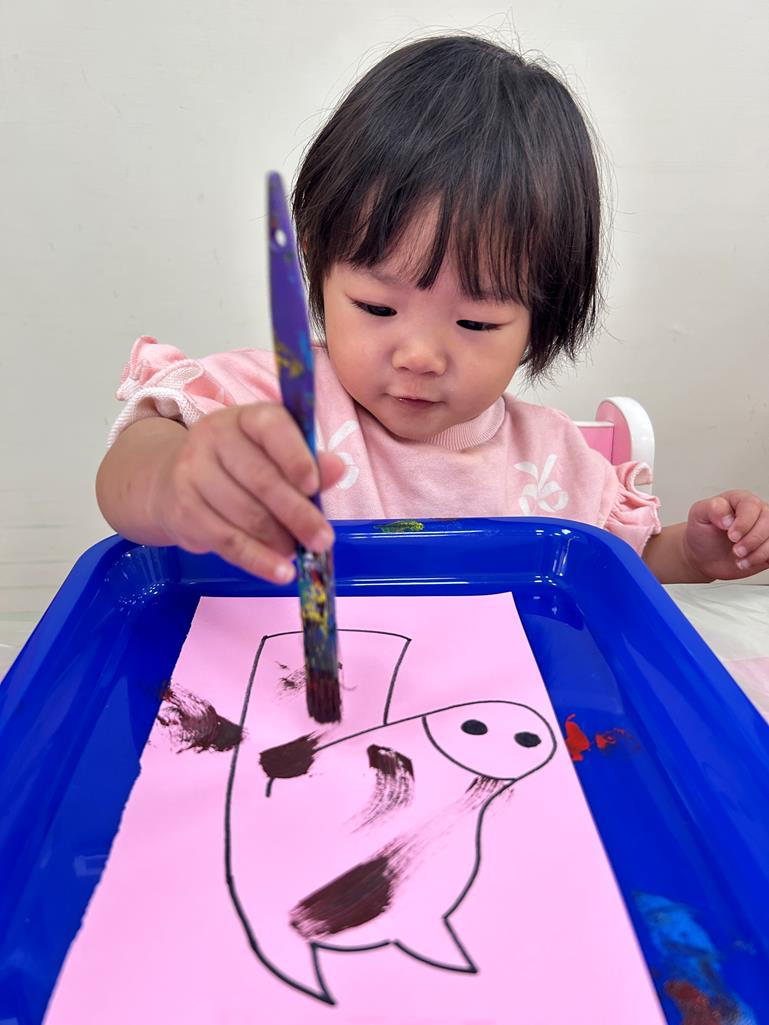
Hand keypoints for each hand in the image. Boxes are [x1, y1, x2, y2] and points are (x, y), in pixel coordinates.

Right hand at [150, 403, 344, 582]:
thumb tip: (338, 468)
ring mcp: (194, 473)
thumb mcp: (276, 456)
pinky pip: (227, 540)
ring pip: (245, 513)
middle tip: (323, 540)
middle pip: (261, 479)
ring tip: (300, 553)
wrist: (173, 481)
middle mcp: (215, 438)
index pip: (271, 429)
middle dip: (297, 513)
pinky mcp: (184, 510)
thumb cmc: (241, 467)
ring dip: (279, 540)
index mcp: (247, 418)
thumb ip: (309, 463)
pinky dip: (258, 560)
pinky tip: (280, 572)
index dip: (295, 457)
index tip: (314, 486)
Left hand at [684, 491, 768, 579]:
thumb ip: (712, 508)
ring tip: (739, 559)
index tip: (731, 536)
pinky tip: (747, 562)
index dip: (744, 522)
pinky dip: (762, 559)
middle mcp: (757, 513)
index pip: (752, 505)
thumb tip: (728, 518)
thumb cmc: (703, 532)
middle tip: (736, 550)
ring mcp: (765, 530)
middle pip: (768, 521)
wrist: (704, 555)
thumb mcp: (698, 515)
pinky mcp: (768, 546)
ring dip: (758, 552)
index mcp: (740, 500)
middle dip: (752, 540)